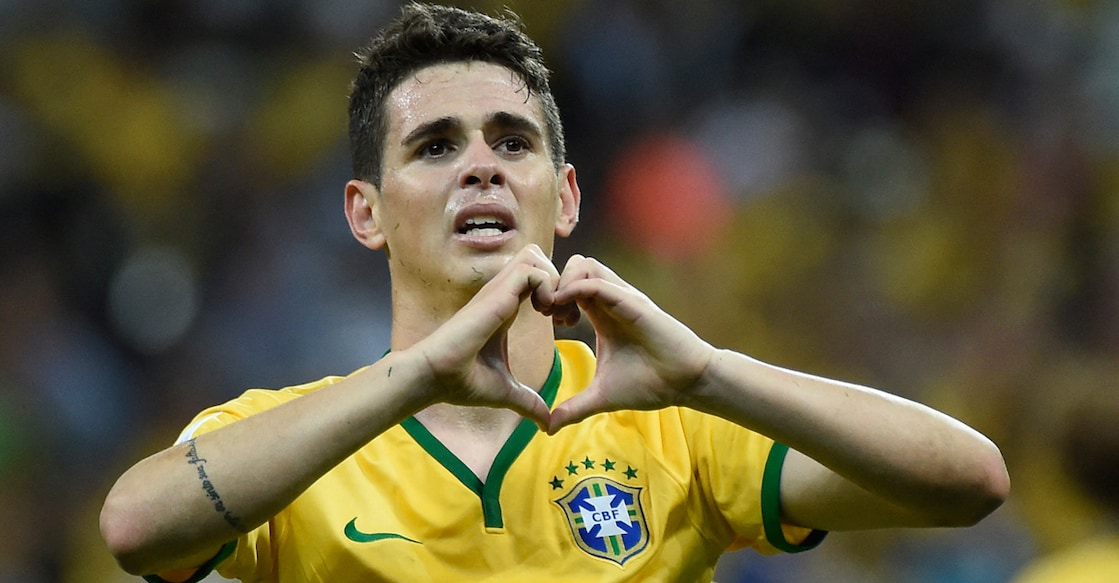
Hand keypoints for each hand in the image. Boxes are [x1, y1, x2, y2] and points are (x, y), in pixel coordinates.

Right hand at [409, 244, 572, 428]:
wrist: (435, 377)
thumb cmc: (462, 382)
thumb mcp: (506, 391)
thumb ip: (528, 402)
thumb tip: (546, 425)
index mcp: (505, 308)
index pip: (537, 280)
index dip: (558, 296)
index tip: (562, 326)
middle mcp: (502, 294)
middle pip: (539, 259)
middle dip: (560, 282)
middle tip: (563, 316)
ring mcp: (498, 289)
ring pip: (536, 256)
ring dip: (554, 281)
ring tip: (554, 313)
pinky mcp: (496, 292)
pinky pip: (532, 269)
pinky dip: (546, 286)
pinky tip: (544, 313)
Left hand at [546, 255, 715, 433]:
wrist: (687, 383)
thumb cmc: (651, 384)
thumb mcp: (601, 396)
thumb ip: (574, 408)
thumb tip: (548, 428)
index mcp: (602, 315)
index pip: (569, 286)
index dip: (552, 298)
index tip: (547, 322)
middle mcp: (611, 301)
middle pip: (573, 266)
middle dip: (553, 284)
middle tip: (548, 314)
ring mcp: (622, 298)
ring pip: (583, 264)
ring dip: (563, 283)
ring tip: (558, 313)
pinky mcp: (632, 303)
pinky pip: (597, 282)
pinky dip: (575, 290)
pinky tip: (566, 315)